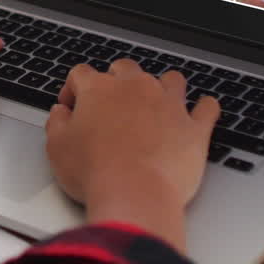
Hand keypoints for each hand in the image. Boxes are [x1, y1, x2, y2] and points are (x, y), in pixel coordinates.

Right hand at [46, 60, 219, 251]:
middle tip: (111, 103)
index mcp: (99, 89)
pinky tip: (201, 110)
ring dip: (162, 87)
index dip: (73, 88)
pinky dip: (204, 108)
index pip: (81, 73)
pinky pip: (207, 107)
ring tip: (157, 102)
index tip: (72, 105)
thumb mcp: (57, 148)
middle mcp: (135, 88)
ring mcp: (168, 104)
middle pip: (126, 69)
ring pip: (170, 79)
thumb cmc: (94, 172)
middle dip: (116, 80)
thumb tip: (60, 114)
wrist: (135, 194)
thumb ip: (57, 123)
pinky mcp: (194, 127)